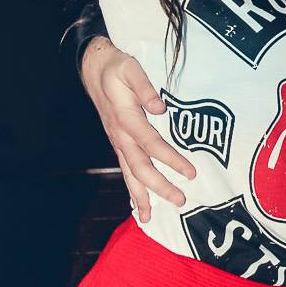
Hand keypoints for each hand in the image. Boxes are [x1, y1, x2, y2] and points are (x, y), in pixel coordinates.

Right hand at [81, 37, 194, 218]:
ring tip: (149, 218)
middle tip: (180, 200)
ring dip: (140, 196)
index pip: (151, 144)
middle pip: (139, 167)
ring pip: (129, 174)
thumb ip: (145, 88)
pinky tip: (138, 203)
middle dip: (159, 187)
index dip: (170, 160)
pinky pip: (125, 170)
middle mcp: (121, 135)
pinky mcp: (118, 143)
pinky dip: (131, 188)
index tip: (190, 173)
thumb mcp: (131, 69)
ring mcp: (118, 142)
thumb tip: (159, 108)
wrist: (94, 69)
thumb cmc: (117, 68)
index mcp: (127, 119)